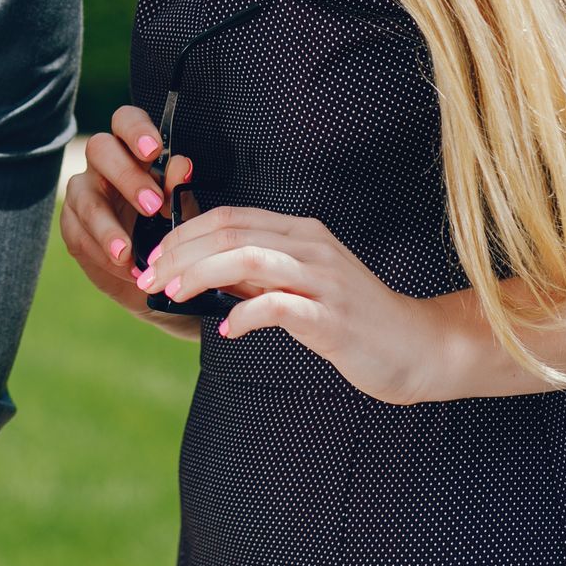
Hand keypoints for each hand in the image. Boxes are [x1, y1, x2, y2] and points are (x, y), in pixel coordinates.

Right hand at [58, 104, 196, 336]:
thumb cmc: (169, 231)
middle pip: (100, 148)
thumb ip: (178, 191)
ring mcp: (82, 191)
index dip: (135, 130)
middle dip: (125, 176)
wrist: (155, 275)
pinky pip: (78, 232)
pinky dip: (101, 252)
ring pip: (84, 195)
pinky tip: (122, 267)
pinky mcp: (71, 223)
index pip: (126, 121)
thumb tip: (181, 165)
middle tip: (152, 206)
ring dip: (106, 225)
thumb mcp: (181, 212)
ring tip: (127, 252)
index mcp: (133, 151)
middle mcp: (104, 164)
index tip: (153, 150)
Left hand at [145, 205, 455, 404]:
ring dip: (199, 274)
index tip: (152, 259)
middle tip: (148, 278)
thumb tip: (199, 274)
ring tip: (172, 294)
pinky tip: (226, 329)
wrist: (418, 347)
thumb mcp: (300, 284)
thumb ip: (257, 275)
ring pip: (247, 258)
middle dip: (179, 254)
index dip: (183, 234)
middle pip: (229, 233)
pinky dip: (243, 315)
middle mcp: (311, 246)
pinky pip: (278, 306)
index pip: (228, 217)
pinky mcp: (332, 316)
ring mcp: (324, 279)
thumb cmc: (350, 318)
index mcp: (300, 232)